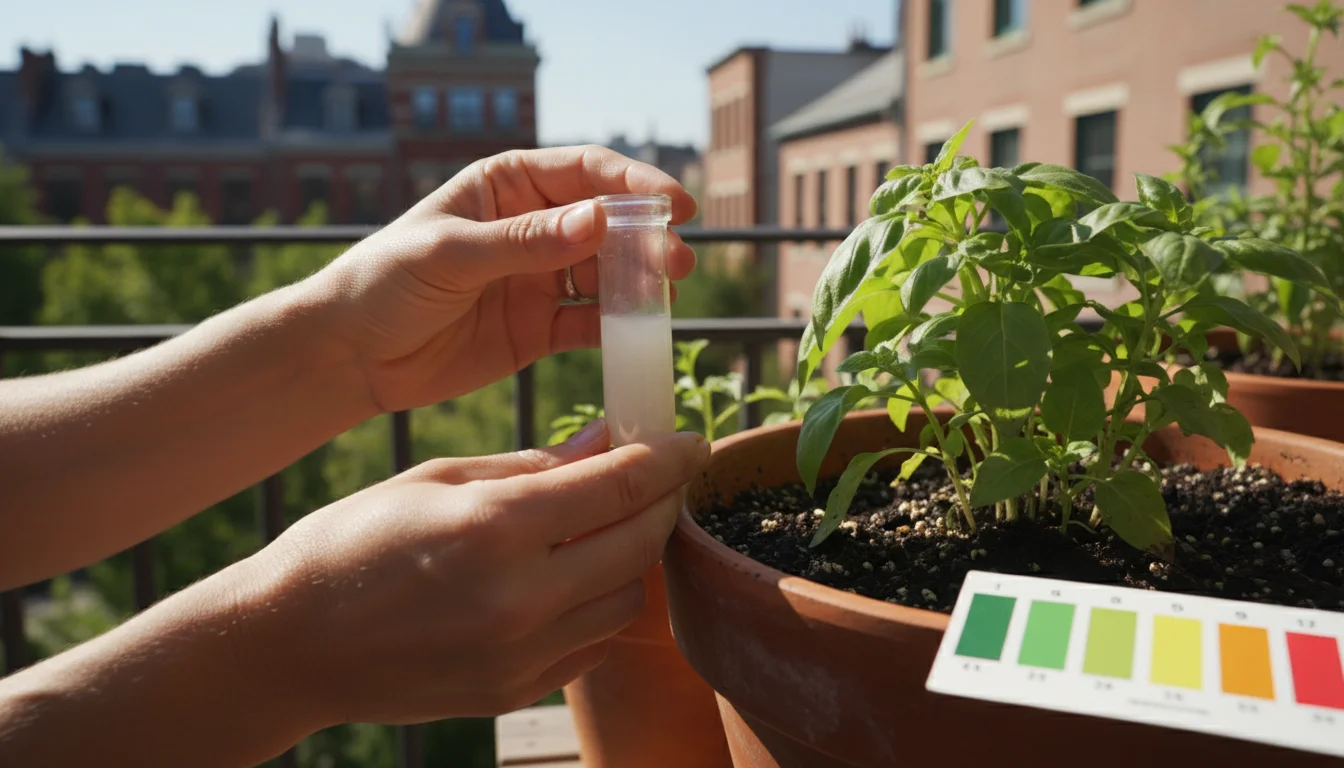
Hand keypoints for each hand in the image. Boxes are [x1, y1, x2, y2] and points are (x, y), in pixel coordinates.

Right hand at [233, 421, 708, 724]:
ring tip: (606, 528)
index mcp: (494, 527)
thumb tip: (604, 443)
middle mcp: (519, 597)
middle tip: (661, 479)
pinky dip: (597, 606)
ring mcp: (519, 655)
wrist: (289, 644)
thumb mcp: (437, 480)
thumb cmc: (351, 543)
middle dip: (660, 504)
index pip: (619, 488)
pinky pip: (591, 644)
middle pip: (638, 544)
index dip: (667, 459)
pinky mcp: (514, 692)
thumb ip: (531, 466)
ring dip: (631, 558)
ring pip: (626, 599)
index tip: (688, 442)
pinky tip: (571, 579)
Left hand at [314, 146, 698, 412]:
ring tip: (666, 298)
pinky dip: (619, 330)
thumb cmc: (384, 282)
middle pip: (608, 224)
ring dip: (641, 284)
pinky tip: (639, 335)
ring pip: (608, 274)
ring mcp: (539, 279)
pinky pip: (591, 325)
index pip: (586, 173)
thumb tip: (598, 221)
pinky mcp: (540, 330)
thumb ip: (524, 242)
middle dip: (648, 239)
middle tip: (678, 263)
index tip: (675, 206)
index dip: (635, 185)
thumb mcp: (450, 254)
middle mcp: (533, 228)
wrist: (350, 355)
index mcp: (509, 186)